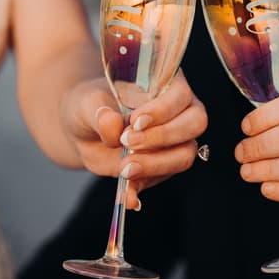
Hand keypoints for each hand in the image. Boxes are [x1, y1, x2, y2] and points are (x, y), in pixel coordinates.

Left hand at [61, 69, 206, 209]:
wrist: (84, 131)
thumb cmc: (90, 105)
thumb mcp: (86, 103)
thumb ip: (98, 112)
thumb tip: (112, 123)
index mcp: (165, 83)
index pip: (179, 95)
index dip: (163, 110)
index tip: (135, 121)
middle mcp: (179, 110)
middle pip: (194, 123)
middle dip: (163, 137)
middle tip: (129, 143)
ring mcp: (175, 140)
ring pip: (185, 155)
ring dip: (156, 165)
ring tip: (124, 168)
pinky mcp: (163, 165)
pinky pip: (161, 179)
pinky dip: (142, 188)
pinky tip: (127, 195)